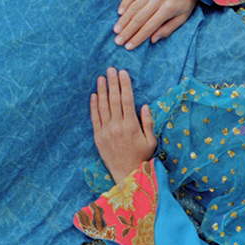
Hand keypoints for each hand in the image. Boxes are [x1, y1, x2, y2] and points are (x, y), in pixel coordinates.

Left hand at [91, 67, 157, 182]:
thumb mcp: (151, 141)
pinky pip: (95, 118)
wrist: (128, 175)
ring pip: (103, 106)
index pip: (127, 100)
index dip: (125, 85)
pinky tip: (94, 95)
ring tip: (101, 78)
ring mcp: (106, 131)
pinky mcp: (98, 137)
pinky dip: (93, 105)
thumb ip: (148, 122)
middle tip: (110, 69)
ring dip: (102, 90)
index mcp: (131, 126)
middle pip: (114, 100)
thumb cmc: (142, 157)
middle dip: (113, 83)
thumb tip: (145, 106)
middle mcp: (117, 126)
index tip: (123, 73)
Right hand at [114, 0, 197, 49]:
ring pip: (134, 6)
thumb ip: (168, 29)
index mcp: (168, 8)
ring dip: (124, 19)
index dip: (138, 37)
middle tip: (118, 41)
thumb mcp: (182, 17)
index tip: (128, 46)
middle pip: (139, 17)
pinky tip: (120, 13)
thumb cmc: (186, 1)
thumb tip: (152, 40)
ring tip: (116, 30)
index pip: (149, 26)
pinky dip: (125, 3)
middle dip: (127, 31)